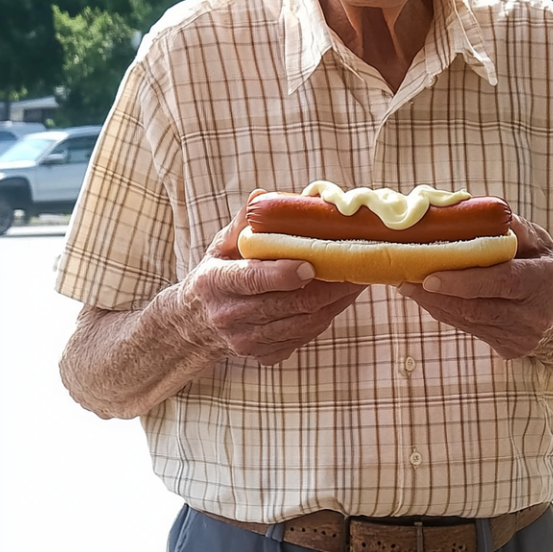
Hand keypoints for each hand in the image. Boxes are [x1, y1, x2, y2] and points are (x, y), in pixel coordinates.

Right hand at [178, 205, 364, 364]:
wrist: (195, 325)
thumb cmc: (216, 275)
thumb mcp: (220, 246)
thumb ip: (242, 223)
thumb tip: (263, 196)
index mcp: (216, 282)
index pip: (252, 280)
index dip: (283, 274)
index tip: (311, 264)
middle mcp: (230, 316)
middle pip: (287, 304)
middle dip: (328, 286)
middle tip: (355, 264)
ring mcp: (247, 341)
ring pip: (302, 323)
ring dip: (335, 302)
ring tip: (357, 279)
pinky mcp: (264, 355)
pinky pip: (304, 337)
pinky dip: (325, 317)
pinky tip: (339, 299)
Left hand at [397, 215, 552, 359]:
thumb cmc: (548, 270)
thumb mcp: (541, 243)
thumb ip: (512, 228)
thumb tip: (475, 210)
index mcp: (546, 281)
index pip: (500, 281)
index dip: (462, 281)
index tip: (429, 275)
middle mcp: (535, 314)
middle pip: (475, 306)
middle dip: (434, 293)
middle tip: (404, 276)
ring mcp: (522, 337)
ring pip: (467, 320)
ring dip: (434, 302)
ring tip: (408, 283)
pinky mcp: (508, 350)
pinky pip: (469, 329)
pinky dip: (446, 312)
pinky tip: (429, 297)